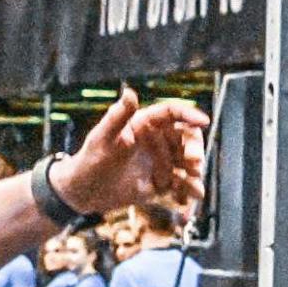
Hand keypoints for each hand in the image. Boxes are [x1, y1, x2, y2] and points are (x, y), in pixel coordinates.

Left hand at [57, 90, 207, 216]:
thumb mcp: (102, 137)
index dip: (189, 115)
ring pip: (186, 162)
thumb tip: (129, 92)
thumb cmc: (89, 160)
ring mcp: (160, 161)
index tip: (204, 121)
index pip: (172, 113)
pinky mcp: (160, 181)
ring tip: (194, 180)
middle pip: (186, 138)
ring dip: (194, 170)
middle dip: (194, 148)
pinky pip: (180, 183)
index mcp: (143, 123)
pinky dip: (189, 188)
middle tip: (194, 161)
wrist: (83, 192)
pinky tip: (195, 194)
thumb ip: (117, 116)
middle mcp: (156, 140)